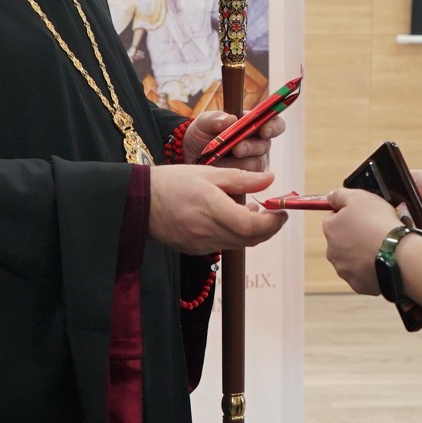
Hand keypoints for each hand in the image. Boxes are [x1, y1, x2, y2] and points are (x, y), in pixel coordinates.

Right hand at [148, 165, 285, 254]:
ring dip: (251, 231)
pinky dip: (234, 234)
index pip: (251, 225)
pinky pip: (223, 245)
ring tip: (250, 209)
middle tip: (275, 213)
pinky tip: (230, 217)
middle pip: (250, 239)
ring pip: (238, 244)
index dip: (272, 222)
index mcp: (211, 208)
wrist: (139, 201)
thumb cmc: (172, 181)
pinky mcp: (193, 249)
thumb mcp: (208, 173)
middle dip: (268, 228)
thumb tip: (270, 179)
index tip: (282, 212)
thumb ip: (241, 178)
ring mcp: (200, 244)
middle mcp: (207, 231)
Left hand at [181, 109, 285, 172]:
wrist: (187, 155)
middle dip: (251, 147)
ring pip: (257, 164)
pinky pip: (247, 179)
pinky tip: (219, 168)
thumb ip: (216, 118)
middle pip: (265, 146)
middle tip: (236, 149)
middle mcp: (256, 143)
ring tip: (220, 158)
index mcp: (252, 124)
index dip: (274, 126)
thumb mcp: (204, 122)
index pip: (274, 124)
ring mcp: (252, 161)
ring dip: (239, 162)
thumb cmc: (200, 134)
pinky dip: (231, 172)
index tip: (264, 130)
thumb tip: (232, 119)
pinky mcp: (245, 178)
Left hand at [320, 187, 403, 295]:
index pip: (333, 219)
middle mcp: (332, 251)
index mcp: (330, 229)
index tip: (364, 216)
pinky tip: (382, 261)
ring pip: (352, 259)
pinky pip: (363, 274)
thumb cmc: (378, 223)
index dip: (350, 216)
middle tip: (374, 231)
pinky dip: (371, 269)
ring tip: (381, 247)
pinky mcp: (358, 284)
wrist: (397, 254)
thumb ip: (339, 195)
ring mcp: (344, 270)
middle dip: (355, 236)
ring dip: (362, 253)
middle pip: (341, 240)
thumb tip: (330, 197)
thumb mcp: (359, 197)